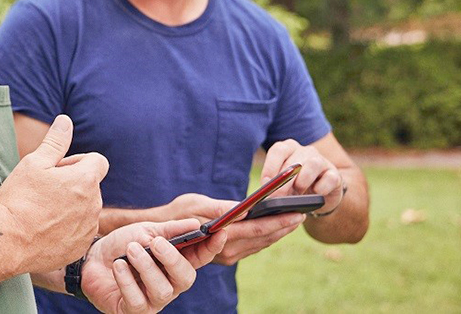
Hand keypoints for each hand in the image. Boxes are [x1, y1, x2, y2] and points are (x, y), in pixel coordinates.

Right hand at [0, 115, 108, 273]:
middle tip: (45, 190)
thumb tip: (65, 121)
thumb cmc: (20, 199)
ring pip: (86, 208)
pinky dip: (69, 227)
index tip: (58, 170)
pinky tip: (46, 228)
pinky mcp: (81, 246)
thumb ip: (55, 141)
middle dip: (73, 183)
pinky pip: (81, 230)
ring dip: (72, 206)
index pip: (98, 161)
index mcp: (85, 179)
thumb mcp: (34, 162)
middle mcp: (94, 204)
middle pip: (91, 185)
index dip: (78, 161)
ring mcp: (88, 227)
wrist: (9, 241)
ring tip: (43, 210)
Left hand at [81, 219, 225, 312]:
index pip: (201, 257)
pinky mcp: (134, 310)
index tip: (219, 232)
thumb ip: (169, 230)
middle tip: (157, 243)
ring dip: (146, 267)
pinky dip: (127, 281)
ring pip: (162, 290)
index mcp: (176, 263)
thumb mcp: (145, 231)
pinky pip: (137, 300)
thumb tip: (196, 224)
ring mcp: (153, 300)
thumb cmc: (122, 245)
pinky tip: (118, 266)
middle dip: (173, 260)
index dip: (212, 247)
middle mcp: (170, 284)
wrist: (90, 259)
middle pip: (185, 278)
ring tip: (131, 249)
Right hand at [160, 193, 305, 264]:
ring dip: (278, 232)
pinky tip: (276, 228)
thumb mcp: (195, 203)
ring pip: (259, 244)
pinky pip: (252, 246)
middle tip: (301, 213)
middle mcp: (225, 251)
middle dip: (283, 226)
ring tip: (293, 219)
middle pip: (262, 239)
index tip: (294, 213)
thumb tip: (245, 207)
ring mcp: (226, 256)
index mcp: (218, 237)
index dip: (277, 221)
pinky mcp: (227, 255)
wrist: (158, 235)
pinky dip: (266, 236)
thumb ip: (221, 208)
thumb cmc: (174, 214)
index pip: (255, 229)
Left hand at [261, 139, 344, 215]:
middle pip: (294, 161)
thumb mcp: (282, 186)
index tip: (266, 183)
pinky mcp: (335, 175)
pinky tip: (317, 194)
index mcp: (288, 149)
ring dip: (303, 180)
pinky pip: (330, 178)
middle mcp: (305, 151)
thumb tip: (264, 193)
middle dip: (284, 181)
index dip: (271, 166)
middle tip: (278, 196)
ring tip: (298, 192)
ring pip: (313, 164)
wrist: (320, 197)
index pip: (278, 150)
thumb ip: (273, 185)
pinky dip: (322, 188)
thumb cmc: (294, 189)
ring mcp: (322, 161)